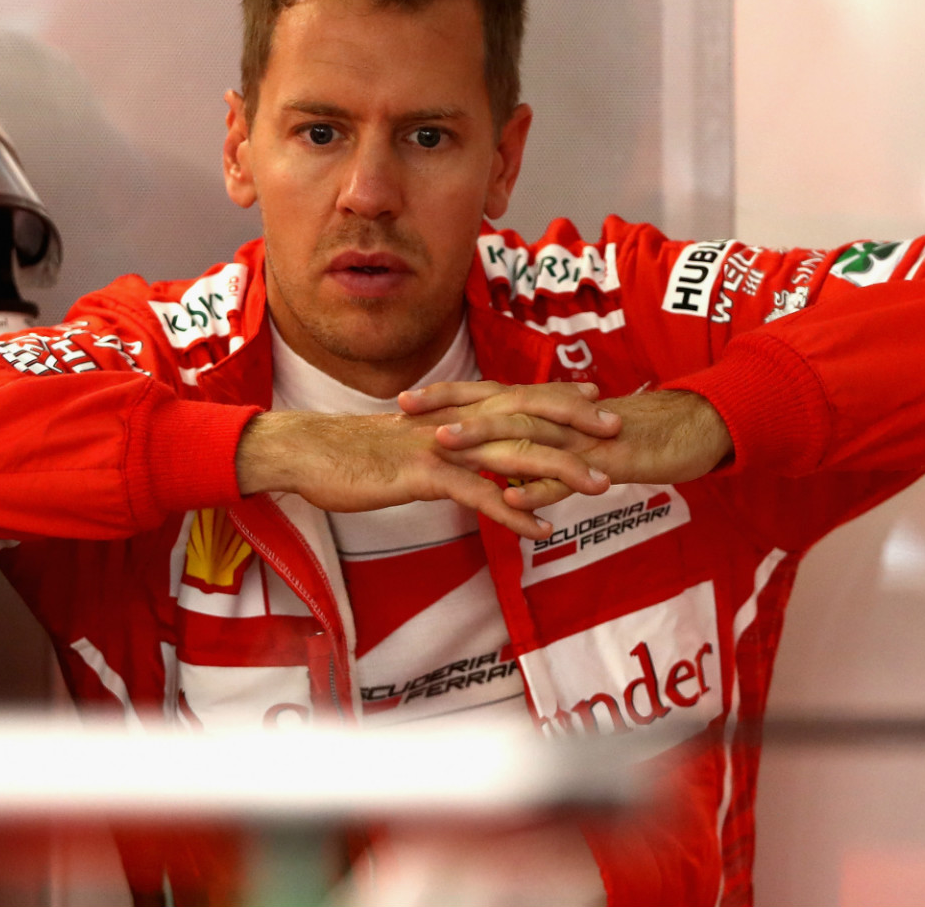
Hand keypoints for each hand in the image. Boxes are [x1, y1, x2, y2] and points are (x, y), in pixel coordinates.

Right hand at [234, 399, 616, 539]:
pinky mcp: (425, 475)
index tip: (594, 398)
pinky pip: (480, 495)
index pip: (514, 395)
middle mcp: (454, 421)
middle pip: (528, 414)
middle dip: (577, 422)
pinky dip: (515, 512)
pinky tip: (542, 531)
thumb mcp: (402, 446)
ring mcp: (442, 447)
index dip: (556, 395)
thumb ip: (436, 447)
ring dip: (563, 470)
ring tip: (601, 485)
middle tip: (619, 430)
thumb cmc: (349, 455)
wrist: (306, 454)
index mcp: (450, 411)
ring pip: (515, 453)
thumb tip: (457, 458)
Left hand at [400, 382, 732, 511]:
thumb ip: (541, 452)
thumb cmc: (634, 439)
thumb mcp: (578, 444)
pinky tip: (511, 499)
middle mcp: (558, 415)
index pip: (488, 395)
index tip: (402, 398)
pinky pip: (568, 475)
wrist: (695, 430)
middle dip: (448, 406)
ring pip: (525, 435)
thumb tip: (504, 472)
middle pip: (495, 405)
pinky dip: (539, 487)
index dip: (447, 395)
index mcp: (549, 408)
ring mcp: (580, 438)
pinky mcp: (605, 463)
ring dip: (483, 440)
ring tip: (444, 447)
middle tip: (403, 409)